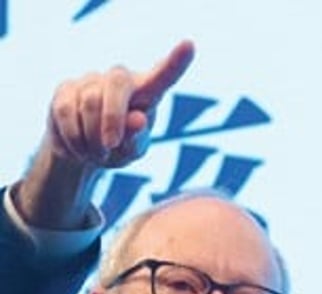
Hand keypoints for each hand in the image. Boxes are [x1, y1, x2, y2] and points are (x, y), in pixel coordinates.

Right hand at [46, 39, 194, 169]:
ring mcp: (91, 80)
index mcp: (147, 93)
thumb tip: (137, 119)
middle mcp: (120, 79)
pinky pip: (66, 111)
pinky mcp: (65, 88)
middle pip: (116, 83)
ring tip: (97, 154)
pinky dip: (74, 137)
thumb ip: (137, 138)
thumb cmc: (119, 149)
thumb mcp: (132, 151)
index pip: (163, 76)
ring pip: (88, 103)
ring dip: (92, 136)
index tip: (190, 45)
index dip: (176, 62)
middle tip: (110, 147)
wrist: (84, 152)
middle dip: (112, 118)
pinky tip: (79, 149)